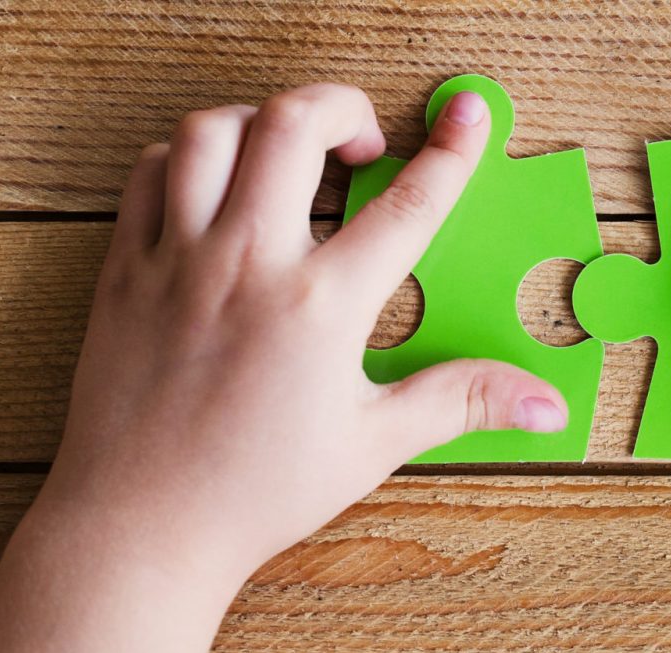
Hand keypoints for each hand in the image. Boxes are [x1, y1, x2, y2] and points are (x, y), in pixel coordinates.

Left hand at [40, 84, 566, 587]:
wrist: (138, 529)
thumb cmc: (252, 495)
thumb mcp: (372, 445)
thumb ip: (461, 401)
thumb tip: (545, 404)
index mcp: (320, 308)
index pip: (406, 205)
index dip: (450, 151)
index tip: (468, 115)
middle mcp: (248, 265)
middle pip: (296, 124)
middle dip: (343, 107)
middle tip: (363, 140)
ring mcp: (179, 260)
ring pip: (213, 131)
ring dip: (261, 121)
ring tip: (288, 153)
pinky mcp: (125, 269)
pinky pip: (150, 172)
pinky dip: (188, 156)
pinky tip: (217, 185)